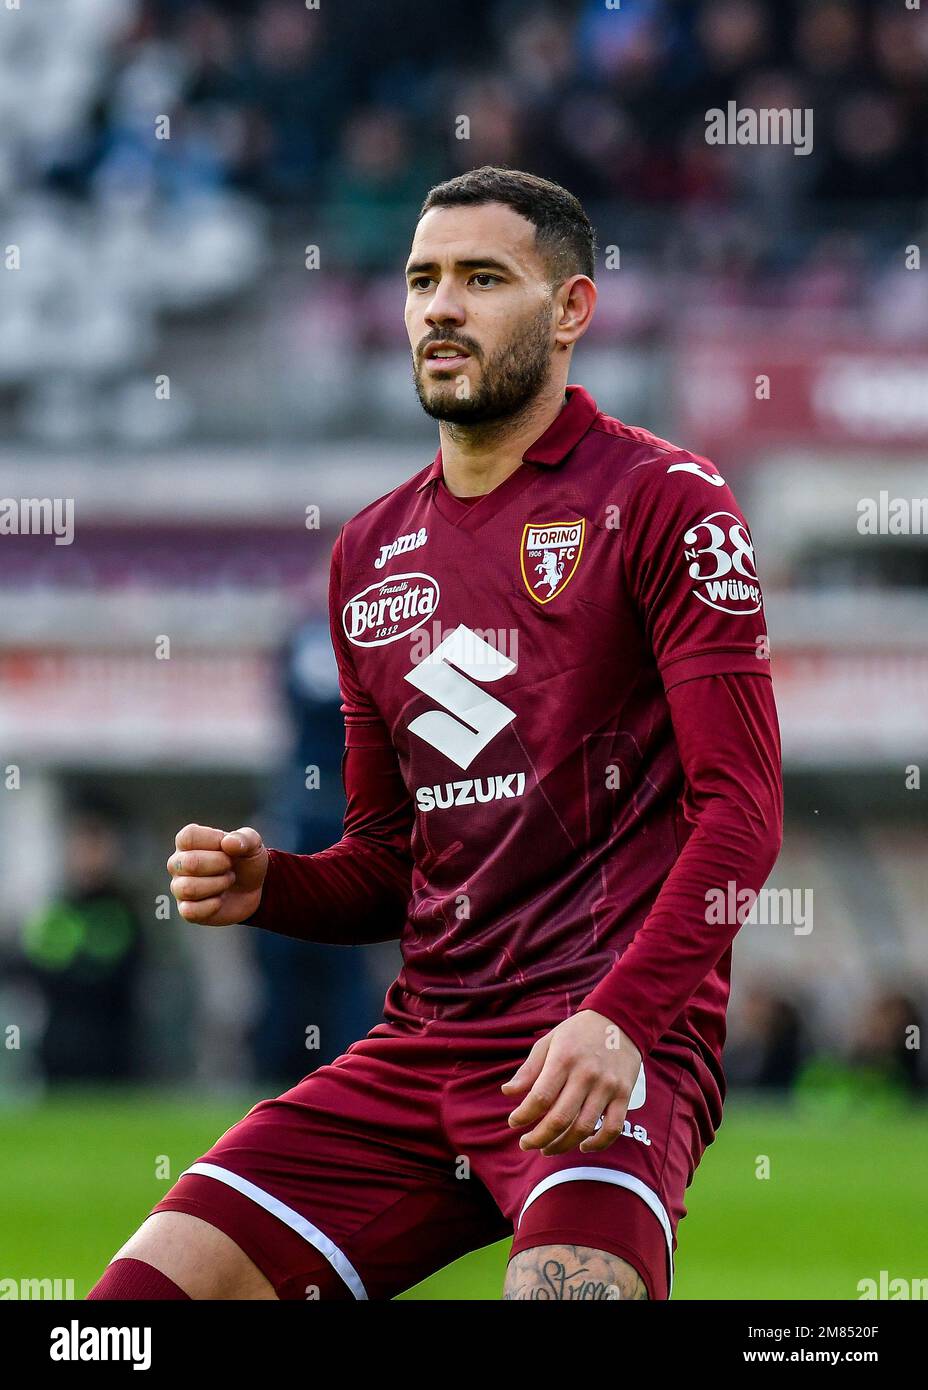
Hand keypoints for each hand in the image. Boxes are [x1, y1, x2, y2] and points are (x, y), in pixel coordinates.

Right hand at [167, 824, 267, 925]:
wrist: (252, 891)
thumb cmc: (245, 862)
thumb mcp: (253, 846)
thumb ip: (245, 838)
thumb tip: (228, 843)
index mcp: (188, 841)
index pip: (188, 837)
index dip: (214, 841)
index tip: (229, 847)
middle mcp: (177, 863)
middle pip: (189, 863)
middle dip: (220, 865)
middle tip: (230, 867)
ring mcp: (179, 887)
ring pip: (188, 888)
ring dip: (217, 885)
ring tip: (227, 881)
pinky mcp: (186, 910)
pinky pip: (190, 910)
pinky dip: (212, 905)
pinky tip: (220, 900)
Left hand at [502, 1009, 640, 1155]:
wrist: (619, 1019)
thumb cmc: (578, 1032)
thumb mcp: (549, 1041)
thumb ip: (529, 1069)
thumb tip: (508, 1092)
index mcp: (564, 1059)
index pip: (540, 1097)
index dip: (523, 1115)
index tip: (513, 1122)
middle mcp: (586, 1074)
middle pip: (560, 1118)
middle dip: (538, 1138)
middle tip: (526, 1144)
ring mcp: (607, 1086)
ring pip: (583, 1128)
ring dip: (562, 1145)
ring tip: (547, 1148)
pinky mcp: (624, 1094)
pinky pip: (612, 1128)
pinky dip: (597, 1144)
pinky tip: (581, 1146)